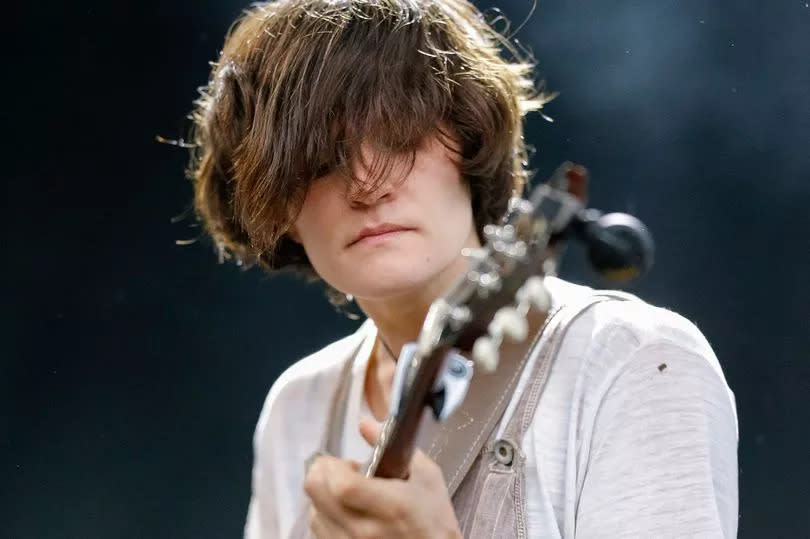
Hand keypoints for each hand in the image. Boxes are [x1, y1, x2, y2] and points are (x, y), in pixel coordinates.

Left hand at [304, 419, 461, 538]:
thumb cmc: (434, 519)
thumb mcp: (427, 476)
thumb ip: (394, 446)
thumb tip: (364, 424)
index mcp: (391, 506)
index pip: (343, 485)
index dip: (334, 466)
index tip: (346, 462)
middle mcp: (365, 530)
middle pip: (317, 494)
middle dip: (323, 473)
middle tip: (342, 471)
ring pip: (314, 512)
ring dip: (325, 497)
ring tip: (348, 495)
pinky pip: (318, 531)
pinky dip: (326, 516)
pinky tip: (345, 513)